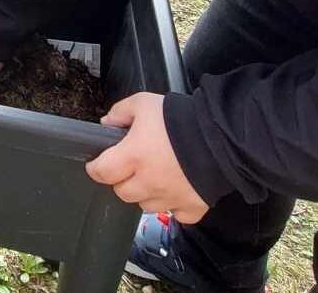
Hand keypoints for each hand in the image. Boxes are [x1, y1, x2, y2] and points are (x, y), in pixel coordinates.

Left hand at [85, 92, 209, 222]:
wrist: (221, 135)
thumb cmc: (180, 118)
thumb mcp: (145, 103)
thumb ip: (121, 112)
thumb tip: (107, 123)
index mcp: (133, 156)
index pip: (102, 172)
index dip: (96, 168)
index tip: (99, 164)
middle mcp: (148, 182)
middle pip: (122, 192)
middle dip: (122, 180)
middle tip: (131, 167)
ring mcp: (170, 198)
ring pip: (146, 206)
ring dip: (146, 193)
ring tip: (156, 176)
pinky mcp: (192, 206)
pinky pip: (177, 215)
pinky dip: (175, 206)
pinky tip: (177, 190)